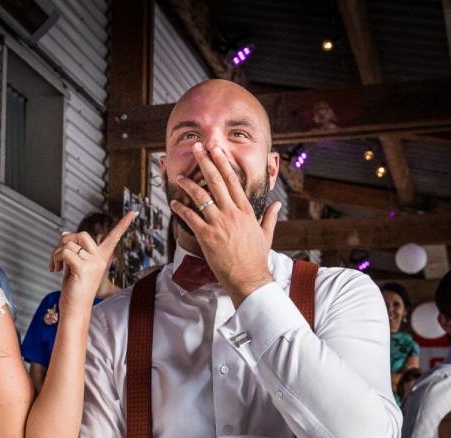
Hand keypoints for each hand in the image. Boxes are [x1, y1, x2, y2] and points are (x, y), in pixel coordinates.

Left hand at [49, 211, 135, 315]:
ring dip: (56, 252)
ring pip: (69, 243)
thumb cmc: (74, 289)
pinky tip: (54, 269)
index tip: (134, 213)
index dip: (124, 224)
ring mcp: (93, 263)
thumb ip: (73, 250)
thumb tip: (64, 234)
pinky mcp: (84, 268)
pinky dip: (55, 258)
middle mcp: (100, 259)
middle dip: (64, 241)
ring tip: (55, 266)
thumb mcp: (74, 266)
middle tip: (57, 256)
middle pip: (81, 234)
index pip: (114, 238)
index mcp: (101, 258)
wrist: (74, 310)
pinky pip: (65, 252)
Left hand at [170, 142, 281, 306]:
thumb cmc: (256, 258)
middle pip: (216, 181)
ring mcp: (219, 223)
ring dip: (189, 184)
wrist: (248, 277)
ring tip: (180, 176)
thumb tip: (276, 204)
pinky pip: (190, 217)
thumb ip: (269, 216)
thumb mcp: (266, 234)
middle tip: (197, 148)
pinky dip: (181, 208)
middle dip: (205, 162)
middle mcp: (232, 212)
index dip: (223, 163)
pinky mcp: (206, 236)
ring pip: (201, 196)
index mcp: (246, 210)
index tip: (216, 150)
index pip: (233, 180)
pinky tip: (174, 202)